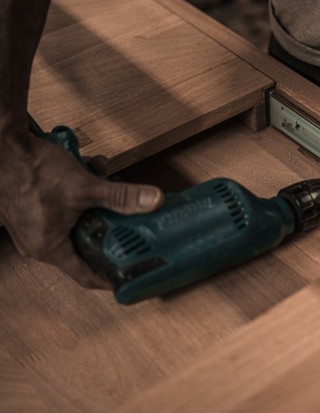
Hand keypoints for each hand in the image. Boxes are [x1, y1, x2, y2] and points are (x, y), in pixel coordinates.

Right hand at [0, 127, 162, 288]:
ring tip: (109, 182)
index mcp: (48, 248)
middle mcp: (38, 242)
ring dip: (97, 200)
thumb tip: (153, 201)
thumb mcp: (85, 186)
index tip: (130, 277)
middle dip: (109, 228)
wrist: (2, 145)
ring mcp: (33, 224)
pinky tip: (91, 167)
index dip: (110, 278)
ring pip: (77, 220)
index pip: (86, 276)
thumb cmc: (31, 170)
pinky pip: (65, 206)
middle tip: (130, 223)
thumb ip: (121, 197)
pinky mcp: (32, 206)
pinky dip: (81, 189)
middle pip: (85, 245)